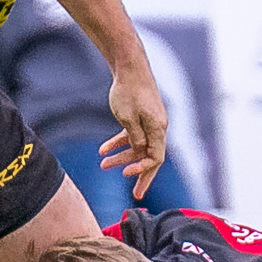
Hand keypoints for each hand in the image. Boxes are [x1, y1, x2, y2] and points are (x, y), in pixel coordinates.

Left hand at [101, 67, 167, 199]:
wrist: (129, 67)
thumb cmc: (129, 91)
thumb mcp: (127, 119)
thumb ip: (134, 138)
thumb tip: (138, 151)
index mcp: (159, 129)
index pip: (156, 158)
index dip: (142, 170)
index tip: (125, 174)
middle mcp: (158, 127)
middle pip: (151, 157)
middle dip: (141, 176)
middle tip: (135, 194)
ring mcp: (151, 122)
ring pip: (138, 147)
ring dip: (122, 157)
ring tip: (103, 164)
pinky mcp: (142, 117)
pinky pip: (133, 135)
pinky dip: (119, 143)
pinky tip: (103, 149)